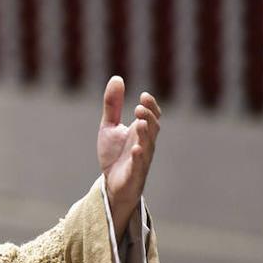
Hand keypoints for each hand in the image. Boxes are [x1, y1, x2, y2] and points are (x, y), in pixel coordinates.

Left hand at [97, 75, 159, 233]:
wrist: (111, 185)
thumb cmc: (114, 155)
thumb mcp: (109, 126)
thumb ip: (112, 104)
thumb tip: (117, 78)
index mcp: (141, 132)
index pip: (152, 116)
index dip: (151, 106)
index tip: (143, 96)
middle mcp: (145, 144)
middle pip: (153, 128)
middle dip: (148, 117)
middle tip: (139, 108)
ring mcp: (142, 160)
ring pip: (149, 146)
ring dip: (146, 135)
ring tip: (140, 123)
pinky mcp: (134, 174)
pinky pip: (139, 166)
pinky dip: (139, 158)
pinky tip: (136, 149)